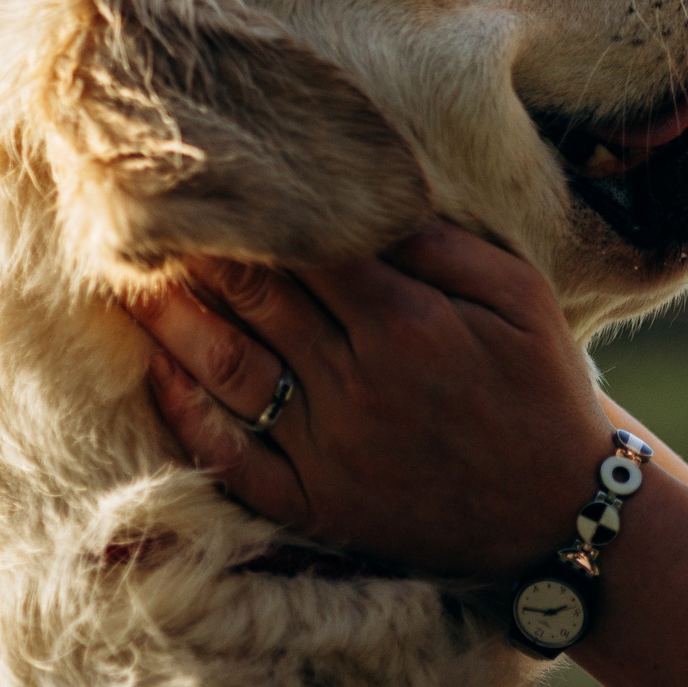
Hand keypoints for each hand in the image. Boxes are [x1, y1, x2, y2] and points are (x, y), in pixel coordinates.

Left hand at [126, 220, 615, 579]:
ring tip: (129, 276)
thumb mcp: (524, 299)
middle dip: (198, 251)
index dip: (253, 208)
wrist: (558, 513)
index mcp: (406, 321)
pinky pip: (230, 455)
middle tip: (146, 208)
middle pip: (256, 298)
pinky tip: (156, 369)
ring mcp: (328, 448)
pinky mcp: (314, 503)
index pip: (305, 247)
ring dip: (173, 319)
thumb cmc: (543, 391)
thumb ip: (447, 247)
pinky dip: (186, 411)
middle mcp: (356, 382)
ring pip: (228, 368)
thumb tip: (373, 201)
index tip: (212, 173)